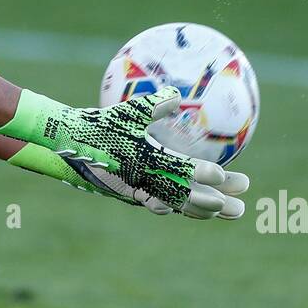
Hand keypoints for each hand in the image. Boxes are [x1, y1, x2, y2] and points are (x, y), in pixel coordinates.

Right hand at [0, 87, 250, 218]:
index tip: (226, 176)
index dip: (205, 175)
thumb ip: (155, 105)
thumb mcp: (126, 110)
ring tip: (228, 212)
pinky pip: (162, 205)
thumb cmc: (96, 124)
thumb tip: (178, 96)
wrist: (65, 146)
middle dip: (217, 203)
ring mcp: (138, 192)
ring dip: (204, 210)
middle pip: (187, 197)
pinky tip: (195, 210)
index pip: (181, 171)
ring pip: (177, 206)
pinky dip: (182, 209)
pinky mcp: (132, 195)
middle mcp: (144, 181)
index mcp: (144, 160)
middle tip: (242, 207)